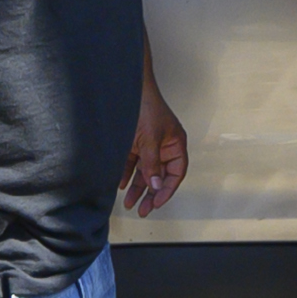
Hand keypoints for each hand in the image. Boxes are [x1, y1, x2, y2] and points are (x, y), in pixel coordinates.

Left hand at [121, 78, 187, 218]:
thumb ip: (152, 163)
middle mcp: (163, 146)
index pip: (176, 173)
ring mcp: (148, 145)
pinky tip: (120, 184)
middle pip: (159, 175)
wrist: (127, 88)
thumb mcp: (150, 138)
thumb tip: (156, 186)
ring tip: (129, 203)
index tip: (157, 203)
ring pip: (144, 172)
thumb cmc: (146, 106)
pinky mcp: (133, 142)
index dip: (168, 189)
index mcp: (175, 144)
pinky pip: (131, 163)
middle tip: (143, 210)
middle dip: (151, 193)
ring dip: (136, 187)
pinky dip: (126, 174)